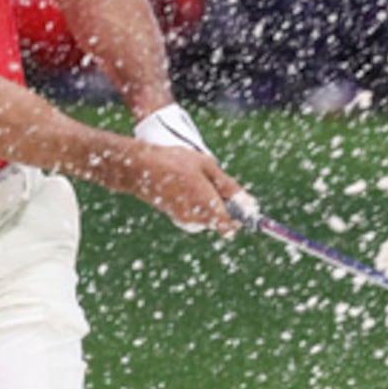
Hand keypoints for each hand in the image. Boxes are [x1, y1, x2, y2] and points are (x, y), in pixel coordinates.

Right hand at [134, 104, 253, 234]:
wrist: (139, 168)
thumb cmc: (174, 163)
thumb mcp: (206, 166)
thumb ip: (228, 186)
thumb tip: (247, 201)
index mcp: (208, 207)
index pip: (231, 225)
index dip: (239, 216)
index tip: (240, 202)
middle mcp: (196, 219)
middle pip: (219, 220)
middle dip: (223, 204)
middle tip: (215, 181)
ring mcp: (183, 219)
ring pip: (206, 215)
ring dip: (208, 202)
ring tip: (197, 178)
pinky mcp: (174, 215)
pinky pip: (194, 212)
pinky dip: (195, 201)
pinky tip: (186, 183)